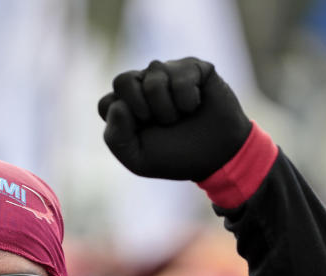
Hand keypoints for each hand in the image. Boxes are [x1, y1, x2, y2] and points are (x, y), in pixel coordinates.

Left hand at [98, 58, 251, 181]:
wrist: (218, 156)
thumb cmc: (176, 156)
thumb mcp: (139, 159)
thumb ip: (116, 137)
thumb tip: (117, 106)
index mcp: (127, 107)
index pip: (106, 103)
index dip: (124, 122)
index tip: (143, 135)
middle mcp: (144, 85)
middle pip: (122, 80)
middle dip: (141, 107)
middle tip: (160, 123)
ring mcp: (168, 73)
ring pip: (152, 75)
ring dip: (167, 107)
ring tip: (180, 117)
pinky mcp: (192, 66)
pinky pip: (180, 75)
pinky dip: (187, 99)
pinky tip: (196, 106)